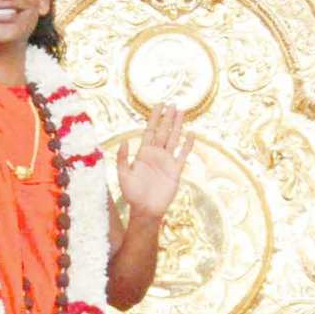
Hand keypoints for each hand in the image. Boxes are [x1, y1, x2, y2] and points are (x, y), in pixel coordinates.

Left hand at [119, 105, 190, 221]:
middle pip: (163, 131)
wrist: (146, 209)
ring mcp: (167, 161)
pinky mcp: (175, 170)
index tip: (158, 105)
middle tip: (173, 104)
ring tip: (182, 112)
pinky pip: (183, 154)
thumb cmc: (132, 194)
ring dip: (178, 126)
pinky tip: (192, 134)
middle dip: (168, 118)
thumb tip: (125, 140)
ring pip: (174, 139)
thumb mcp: (123, 175)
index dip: (154, 118)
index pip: (150, 130)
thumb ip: (123, 158)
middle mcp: (156, 154)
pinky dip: (188, 144)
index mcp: (143, 153)